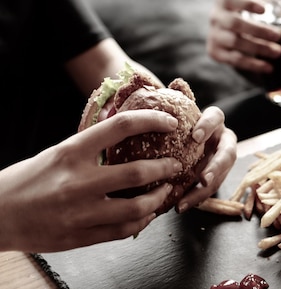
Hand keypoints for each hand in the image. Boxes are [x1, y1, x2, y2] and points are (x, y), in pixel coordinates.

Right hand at [0, 110, 183, 252]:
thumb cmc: (28, 180)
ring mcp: (79, 213)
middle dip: (165, 168)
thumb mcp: (58, 153)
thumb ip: (91, 147)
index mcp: (71, 152)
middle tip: (175, 164)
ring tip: (166, 190)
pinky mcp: (79, 237)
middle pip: (137, 172)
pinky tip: (148, 215)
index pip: (121, 126)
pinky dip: (141, 222)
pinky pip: (122, 231)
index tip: (170, 122)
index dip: (152, 121)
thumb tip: (129, 133)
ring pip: (136, 208)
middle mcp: (77, 182)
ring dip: (159, 198)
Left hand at [176, 106, 236, 212]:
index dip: (208, 125)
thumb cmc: (172, 125)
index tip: (195, 136)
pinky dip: (197, 198)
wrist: (178, 147)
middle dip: (218, 165)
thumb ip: (166, 99)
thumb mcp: (171, 112)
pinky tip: (180, 206)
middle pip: (229, 151)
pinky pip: (211, 190)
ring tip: (188, 201)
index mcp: (212, 120)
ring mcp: (221, 160)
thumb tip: (159, 82)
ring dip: (207, 188)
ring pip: (223, 175)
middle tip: (202, 177)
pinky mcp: (216, 178)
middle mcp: (222, 139)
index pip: (216, 116)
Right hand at [207, 0, 280, 72]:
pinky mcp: (216, 53)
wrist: (223, 28)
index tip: (264, 9)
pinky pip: (235, 60)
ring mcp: (215, 36)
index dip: (247, 3)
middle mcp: (216, 17)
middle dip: (258, 30)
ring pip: (236, 43)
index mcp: (224, 0)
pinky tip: (269, 67)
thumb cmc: (243, 10)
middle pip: (235, 23)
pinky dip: (253, 65)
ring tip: (278, 52)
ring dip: (259, 48)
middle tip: (279, 35)